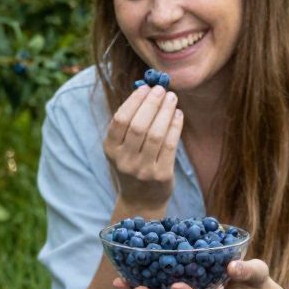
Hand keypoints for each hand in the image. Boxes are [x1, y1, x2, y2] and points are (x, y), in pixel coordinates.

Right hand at [103, 85, 183, 212]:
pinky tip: (178, 115)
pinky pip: (170, 146)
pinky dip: (175, 127)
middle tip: (162, 89)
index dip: (134, 101)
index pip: (120, 120)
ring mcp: (142, 170)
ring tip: (172, 98)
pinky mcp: (161, 176)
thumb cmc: (133, 165)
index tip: (146, 88)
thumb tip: (147, 90)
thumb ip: (130, 123)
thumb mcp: (122, 148)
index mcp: (110, 150)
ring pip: (156, 135)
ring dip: (165, 112)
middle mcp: (124, 161)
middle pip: (139, 126)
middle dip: (152, 104)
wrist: (141, 201)